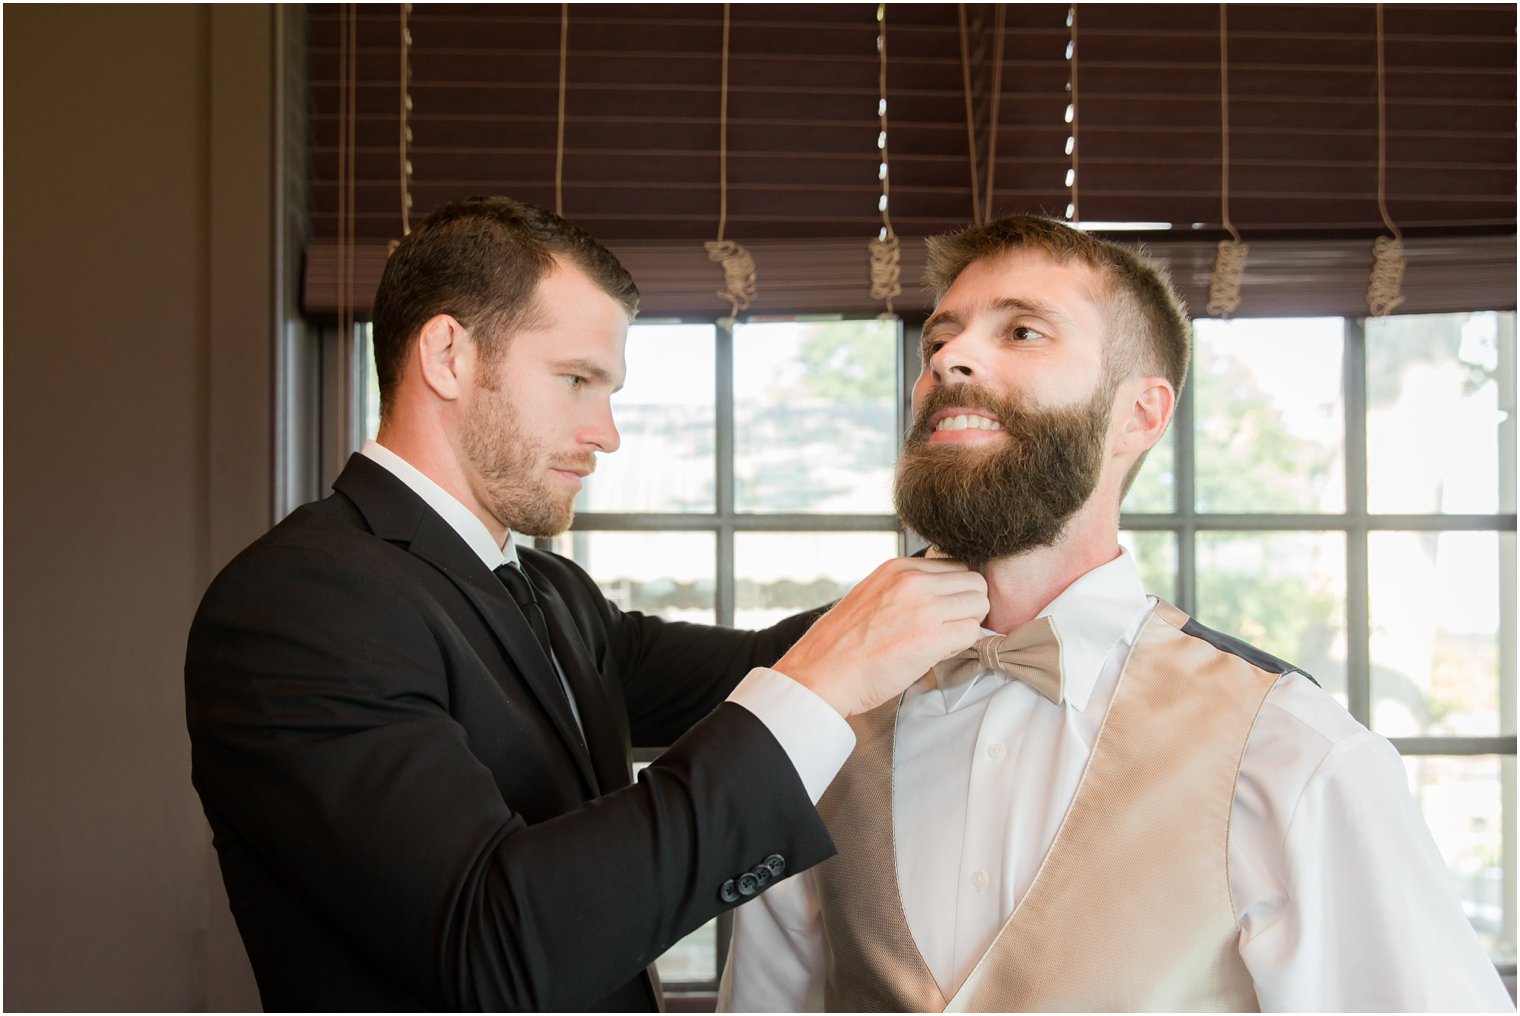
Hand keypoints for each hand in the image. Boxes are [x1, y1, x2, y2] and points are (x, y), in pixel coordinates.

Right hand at [774, 557, 987, 717]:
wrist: (822, 673)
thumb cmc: (842, 644)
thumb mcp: (871, 596)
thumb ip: (903, 590)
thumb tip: (937, 597)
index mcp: (897, 568)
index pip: (954, 567)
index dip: (953, 593)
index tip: (940, 612)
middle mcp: (913, 580)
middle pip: (974, 581)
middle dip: (967, 606)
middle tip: (949, 628)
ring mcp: (924, 606)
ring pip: (980, 603)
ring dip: (968, 624)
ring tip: (943, 641)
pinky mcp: (932, 636)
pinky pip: (972, 632)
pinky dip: (962, 646)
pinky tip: (939, 654)